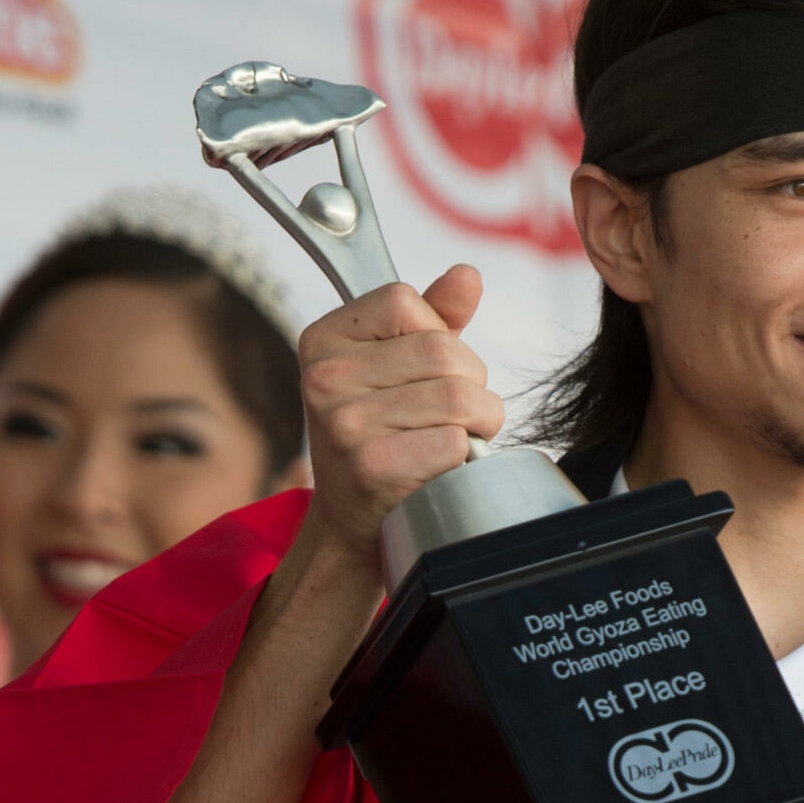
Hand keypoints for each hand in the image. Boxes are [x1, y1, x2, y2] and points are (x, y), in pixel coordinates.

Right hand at [299, 264, 505, 570]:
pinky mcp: (371, 468)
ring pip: (458, 396)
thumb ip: (432, 319)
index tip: (430, 367)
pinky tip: (441, 468)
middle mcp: (324, 378)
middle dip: (472, 383)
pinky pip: (454, 442)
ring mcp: (344, 424)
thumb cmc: (381, 438)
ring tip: (457, 441)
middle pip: (442, 350)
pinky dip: (464, 457)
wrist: (354, 526)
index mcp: (323, 339)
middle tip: (459, 414)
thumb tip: (467, 276)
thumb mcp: (393, 369)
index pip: (404, 300)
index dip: (438, 332)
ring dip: (480, 422)